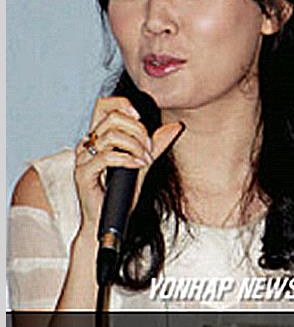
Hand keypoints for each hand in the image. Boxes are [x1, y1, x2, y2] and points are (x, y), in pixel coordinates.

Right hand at [74, 97, 183, 229]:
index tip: (142, 119)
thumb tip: (176, 125)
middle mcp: (87, 143)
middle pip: (112, 117)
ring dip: (135, 145)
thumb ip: (156, 144)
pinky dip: (128, 158)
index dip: (124, 105)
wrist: (107, 222)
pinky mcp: (82, 173)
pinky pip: (107, 156)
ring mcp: (83, 158)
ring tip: (145, 159)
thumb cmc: (120, 193)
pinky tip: (139, 165)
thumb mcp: (142, 163)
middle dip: (137, 129)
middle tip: (148, 147)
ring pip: (111, 135)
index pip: (105, 105)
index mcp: (98, 136)